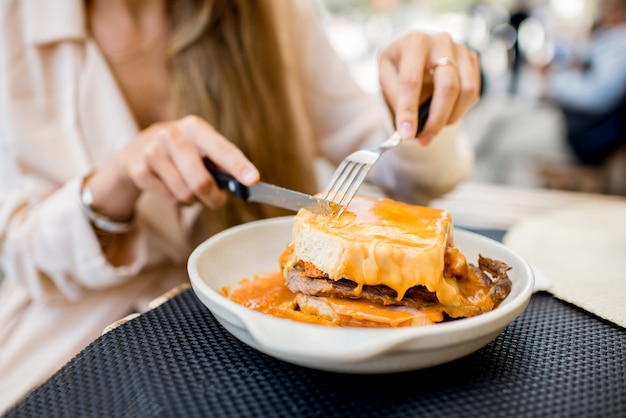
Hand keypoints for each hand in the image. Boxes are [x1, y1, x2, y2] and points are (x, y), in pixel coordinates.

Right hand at [86, 116, 259, 219]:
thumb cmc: (184, 151)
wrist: (138, 149)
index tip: (253, 180)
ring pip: (185, 194)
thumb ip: (222, 162)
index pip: (222, 149)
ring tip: (190, 188)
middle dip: (213, 198)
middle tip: (217, 200)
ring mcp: (153, 152)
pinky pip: (170, 199)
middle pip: (201, 182)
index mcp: (195, 127)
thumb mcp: (202, 146)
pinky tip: (172, 187)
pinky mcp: (140, 170)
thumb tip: (246, 183)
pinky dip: (177, 201)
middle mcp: (172, 136)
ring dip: (194, 200)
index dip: (239, 166)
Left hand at [379, 31, 480, 143]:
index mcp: (414, 41)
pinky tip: (444, 112)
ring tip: (433, 127)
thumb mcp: (385, 73)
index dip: (408, 111)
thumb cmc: (399, 62)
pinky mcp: (472, 59)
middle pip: (448, 87)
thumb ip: (394, 95)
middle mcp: (441, 41)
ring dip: (451, 117)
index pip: (411, 81)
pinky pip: (473, 92)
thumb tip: (406, 124)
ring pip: (466, 91)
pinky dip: (459, 109)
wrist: (416, 46)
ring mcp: (461, 49)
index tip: (406, 135)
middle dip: (437, 119)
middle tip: (424, 140)